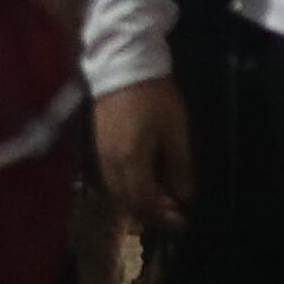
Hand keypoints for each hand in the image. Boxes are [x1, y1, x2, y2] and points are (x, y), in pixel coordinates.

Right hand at [96, 76, 194, 232]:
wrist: (123, 62)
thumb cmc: (154, 94)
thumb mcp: (175, 128)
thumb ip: (180, 164)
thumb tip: (185, 195)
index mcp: (130, 162)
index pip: (145, 202)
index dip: (163, 216)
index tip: (182, 222)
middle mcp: (111, 165)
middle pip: (128, 202)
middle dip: (151, 214)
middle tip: (174, 214)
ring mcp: (101, 155)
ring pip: (117, 193)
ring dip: (138, 203)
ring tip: (161, 199)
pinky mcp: (98, 144)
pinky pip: (111, 180)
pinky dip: (127, 189)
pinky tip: (142, 181)